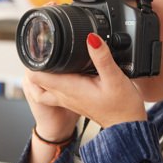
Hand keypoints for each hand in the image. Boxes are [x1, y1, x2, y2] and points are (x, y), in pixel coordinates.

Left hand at [25, 33, 146, 129]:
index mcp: (70, 88)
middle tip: (48, 47)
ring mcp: (68, 99)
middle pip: (36, 79)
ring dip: (44, 72)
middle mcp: (65, 95)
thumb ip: (102, 57)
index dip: (35, 59)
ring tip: (52, 58)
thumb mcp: (115, 78)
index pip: (36, 76)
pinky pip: (55, 90)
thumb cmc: (122, 105)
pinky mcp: (75, 100)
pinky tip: (66, 71)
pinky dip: (54, 79)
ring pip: (44, 86)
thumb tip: (92, 38)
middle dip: (38, 62)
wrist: (127, 124)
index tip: (42, 46)